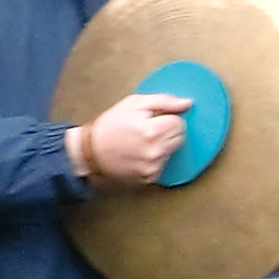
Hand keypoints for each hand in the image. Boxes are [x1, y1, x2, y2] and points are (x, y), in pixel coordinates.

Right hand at [71, 91, 194, 188]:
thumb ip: (164, 101)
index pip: (179, 123)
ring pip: (173, 151)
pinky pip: (163, 164)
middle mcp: (154, 151)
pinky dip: (156, 158)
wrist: (91, 150)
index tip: (154, 119)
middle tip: (148, 128)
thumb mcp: (134, 103)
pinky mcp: (149, 177)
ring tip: (142, 141)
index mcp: (151, 130)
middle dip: (167, 131)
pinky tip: (140, 152)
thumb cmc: (110, 125)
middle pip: (180, 137)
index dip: (168, 118)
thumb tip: (187, 103)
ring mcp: (152, 167)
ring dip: (162, 145)